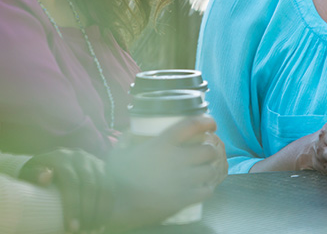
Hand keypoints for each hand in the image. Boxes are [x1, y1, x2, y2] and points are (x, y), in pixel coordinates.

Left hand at [19, 148, 111, 232]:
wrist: (48, 166)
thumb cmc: (36, 178)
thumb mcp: (29, 176)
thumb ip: (34, 175)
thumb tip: (46, 176)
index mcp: (60, 157)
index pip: (70, 181)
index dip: (73, 205)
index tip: (71, 228)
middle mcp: (78, 156)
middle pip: (89, 184)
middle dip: (88, 211)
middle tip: (84, 232)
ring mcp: (92, 161)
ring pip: (103, 186)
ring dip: (100, 211)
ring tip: (93, 230)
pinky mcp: (102, 167)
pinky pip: (110, 187)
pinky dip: (107, 207)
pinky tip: (101, 222)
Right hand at [105, 115, 224, 230]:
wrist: (117, 206)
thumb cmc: (116, 177)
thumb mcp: (119, 151)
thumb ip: (128, 138)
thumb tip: (133, 130)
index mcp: (162, 144)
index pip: (192, 125)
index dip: (206, 121)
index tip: (211, 123)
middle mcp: (176, 159)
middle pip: (207, 150)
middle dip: (209, 149)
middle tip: (205, 151)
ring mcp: (182, 180)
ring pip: (210, 170)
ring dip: (209, 168)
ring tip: (204, 169)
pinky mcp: (183, 199)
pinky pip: (206, 191)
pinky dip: (206, 188)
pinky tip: (201, 187)